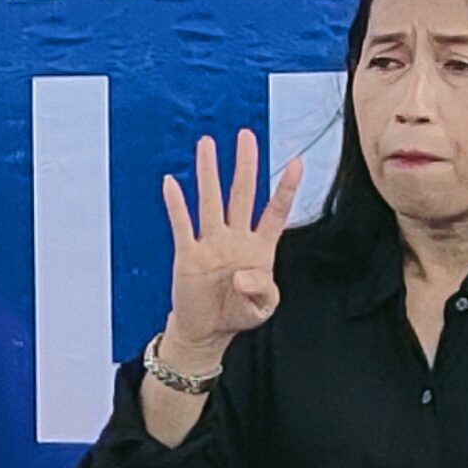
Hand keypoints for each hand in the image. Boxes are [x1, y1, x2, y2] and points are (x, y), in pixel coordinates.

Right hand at [155, 132, 303, 366]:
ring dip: (208, 172)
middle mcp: (235, 238)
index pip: (275, 212)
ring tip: (207, 144)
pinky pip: (182, 224)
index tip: (296, 162)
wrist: (206, 330)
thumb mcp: (263, 309)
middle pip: (241, 194)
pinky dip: (176, 204)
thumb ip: (262, 291)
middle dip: (245, 165)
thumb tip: (245, 275)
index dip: (285, 189)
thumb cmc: (237, 314)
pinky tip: (171, 182)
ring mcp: (210, 243)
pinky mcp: (188, 253)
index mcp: (260, 248)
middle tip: (246, 136)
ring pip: (210, 200)